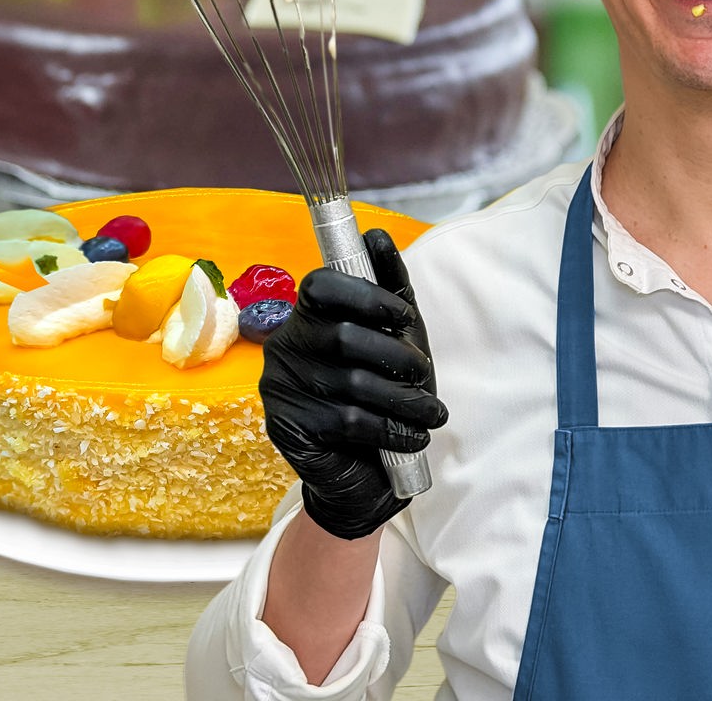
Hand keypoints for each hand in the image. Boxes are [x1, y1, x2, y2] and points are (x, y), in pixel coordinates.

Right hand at [261, 229, 446, 540]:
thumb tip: (376, 235)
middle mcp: (283, 347)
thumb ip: (390, 291)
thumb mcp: (396, 341)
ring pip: (351, 382)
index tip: (403, 318)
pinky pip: (348, 420)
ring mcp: (280, 388)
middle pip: (342, 335)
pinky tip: (412, 436)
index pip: (321, 286)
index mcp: (306, 317)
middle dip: (396, 356)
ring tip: (431, 414)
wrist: (364, 475)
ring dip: (404, 399)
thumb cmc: (381, 396)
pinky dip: (392, 428)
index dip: (366, 295)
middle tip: (424, 375)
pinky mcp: (287, 427)